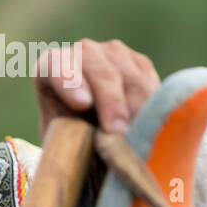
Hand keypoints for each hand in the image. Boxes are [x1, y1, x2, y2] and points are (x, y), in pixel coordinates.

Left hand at [33, 38, 160, 141]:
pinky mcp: (141, 65)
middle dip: (112, 102)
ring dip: (139, 107)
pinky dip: (155, 106)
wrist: (92, 138)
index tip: (82, 103)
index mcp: (50, 67)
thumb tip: (88, 154)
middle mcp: (83, 53)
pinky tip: (154, 127)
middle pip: (100, 71)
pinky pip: (152, 82)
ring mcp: (115, 54)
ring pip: (131, 76)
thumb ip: (68, 142)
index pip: (57, 67)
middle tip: (120, 132)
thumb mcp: (62, 144)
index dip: (69, 81)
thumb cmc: (71, 143)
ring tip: (140, 135)